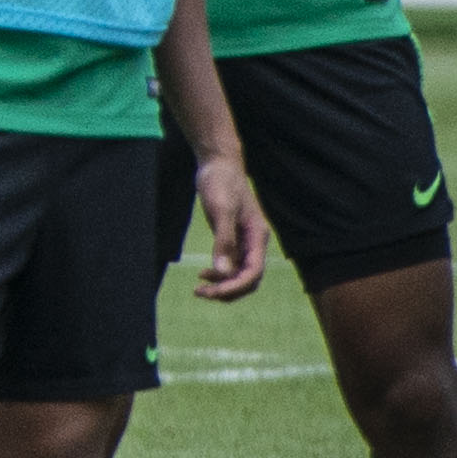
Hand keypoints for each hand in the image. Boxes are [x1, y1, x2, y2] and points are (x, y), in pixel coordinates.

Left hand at [188, 149, 269, 302]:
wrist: (218, 163)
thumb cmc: (221, 182)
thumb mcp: (221, 210)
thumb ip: (224, 241)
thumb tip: (222, 272)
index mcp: (257, 236)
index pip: (253, 273)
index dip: (235, 287)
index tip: (212, 292)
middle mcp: (254, 242)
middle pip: (248, 279)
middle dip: (227, 290)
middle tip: (200, 293)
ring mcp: (243, 241)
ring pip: (238, 274)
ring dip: (222, 285)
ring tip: (199, 289)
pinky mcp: (232, 238)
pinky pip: (230, 265)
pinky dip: (219, 274)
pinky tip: (203, 274)